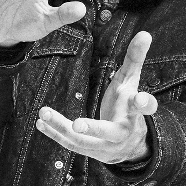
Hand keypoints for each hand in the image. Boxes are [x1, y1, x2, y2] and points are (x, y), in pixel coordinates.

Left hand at [35, 31, 156, 164]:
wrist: (128, 145)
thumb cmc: (127, 106)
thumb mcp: (131, 82)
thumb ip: (134, 59)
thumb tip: (145, 33)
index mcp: (135, 113)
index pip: (144, 109)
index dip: (144, 104)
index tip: (140, 99)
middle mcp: (122, 132)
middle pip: (109, 132)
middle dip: (93, 128)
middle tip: (77, 124)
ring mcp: (105, 146)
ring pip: (82, 141)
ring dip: (62, 127)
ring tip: (44, 112)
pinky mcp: (89, 152)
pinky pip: (70, 144)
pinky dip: (54, 133)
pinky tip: (40, 123)